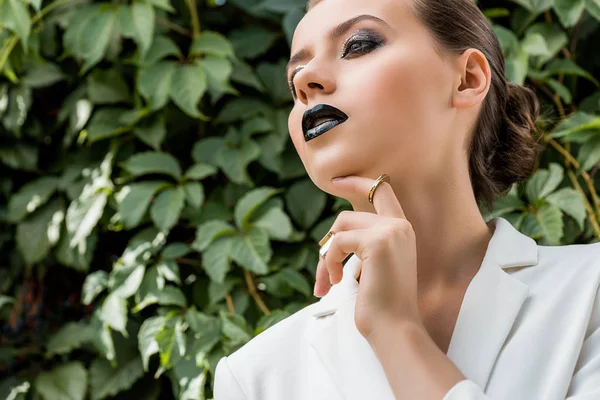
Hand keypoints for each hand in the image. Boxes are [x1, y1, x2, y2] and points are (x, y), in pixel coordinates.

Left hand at [315, 175, 423, 339]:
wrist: (394, 327)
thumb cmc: (383, 304)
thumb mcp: (374, 266)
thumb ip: (363, 243)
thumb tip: (334, 234)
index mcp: (402, 230)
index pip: (382, 191)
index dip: (358, 182)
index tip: (336, 181)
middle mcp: (399, 226)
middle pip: (346, 216)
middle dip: (329, 245)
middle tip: (324, 274)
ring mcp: (389, 232)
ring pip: (339, 229)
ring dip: (325, 258)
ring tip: (328, 282)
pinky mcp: (375, 242)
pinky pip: (336, 243)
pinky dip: (328, 263)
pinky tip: (335, 282)